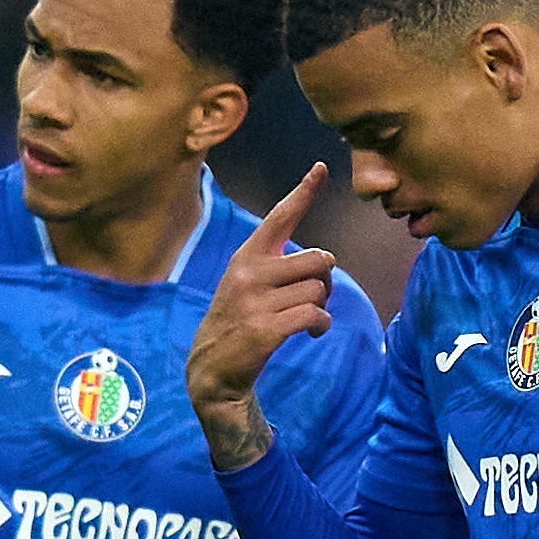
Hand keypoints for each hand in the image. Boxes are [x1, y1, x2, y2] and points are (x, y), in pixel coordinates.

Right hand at [186, 163, 336, 469]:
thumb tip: (326, 262)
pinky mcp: (265, 329)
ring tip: (310, 319)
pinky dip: (321, 325)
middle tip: (316, 295)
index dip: (304, 192)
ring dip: (322, 307)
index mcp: (246, 256)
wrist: (211, 370)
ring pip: (319, 290)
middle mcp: (249, 273)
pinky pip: (314, 315)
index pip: (280, 217)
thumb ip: (277, 266)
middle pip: (319, 259)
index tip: (321, 168)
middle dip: (327, 279)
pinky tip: (313, 333)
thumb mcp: (245, 285)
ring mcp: (255, 301)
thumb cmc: (238, 322)